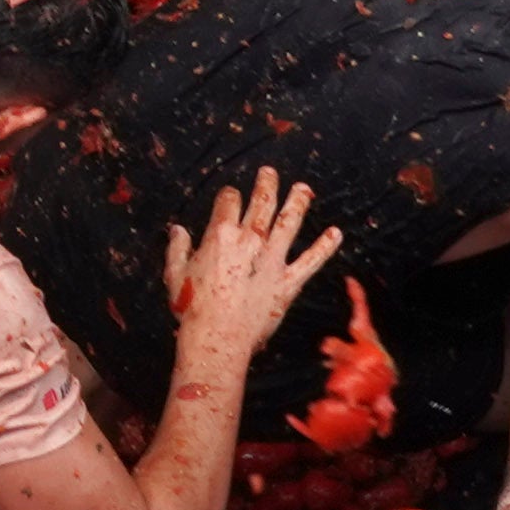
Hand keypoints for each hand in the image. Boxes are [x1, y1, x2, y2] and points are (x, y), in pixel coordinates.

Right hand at [161, 167, 342, 371]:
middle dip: (266, 185)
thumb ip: (177, 248)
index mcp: (219, 235)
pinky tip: (335, 233)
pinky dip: (324, 247)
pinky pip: (311, 261)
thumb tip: (178, 230)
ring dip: (297, 203)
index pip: (228, 202)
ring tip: (303, 189)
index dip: (230, 195)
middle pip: (261, 204)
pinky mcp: (288, 283)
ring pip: (288, 223)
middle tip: (270, 173)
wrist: (217, 337)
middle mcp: (249, 241)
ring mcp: (272, 261)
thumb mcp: (175, 273)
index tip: (232, 195)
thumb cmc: (192, 307)